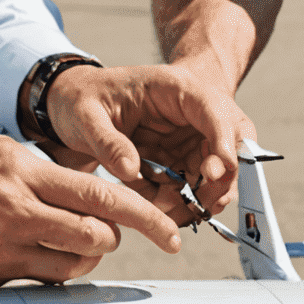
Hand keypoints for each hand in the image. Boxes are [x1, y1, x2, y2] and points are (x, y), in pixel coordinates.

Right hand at [0, 134, 180, 289]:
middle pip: (94, 241)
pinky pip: (35, 284)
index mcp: (24, 171)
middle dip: (110, 241)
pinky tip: (31, 252)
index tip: (171, 234)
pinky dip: (46, 273)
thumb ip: (47, 175)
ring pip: (70, 269)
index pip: (100, 198)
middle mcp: (14, 211)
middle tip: (104, 232)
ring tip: (68, 241)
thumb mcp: (4, 151)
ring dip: (83, 260)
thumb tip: (93, 197)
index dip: (144, 217)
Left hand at [40, 61, 254, 222]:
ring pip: (214, 172)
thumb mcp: (86, 115)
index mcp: (174, 88)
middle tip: (200, 205)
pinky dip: (180, 204)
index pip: (212, 109)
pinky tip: (159, 213)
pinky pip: (190, 187)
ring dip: (199, 198)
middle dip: (220, 178)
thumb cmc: (84, 97)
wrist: (75, 104)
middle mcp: (189, 113)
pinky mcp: (177, 160)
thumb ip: (107, 141)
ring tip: (169, 216)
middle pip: (227, 143)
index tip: (215, 171)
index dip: (222, 140)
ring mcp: (186, 138)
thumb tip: (129, 169)